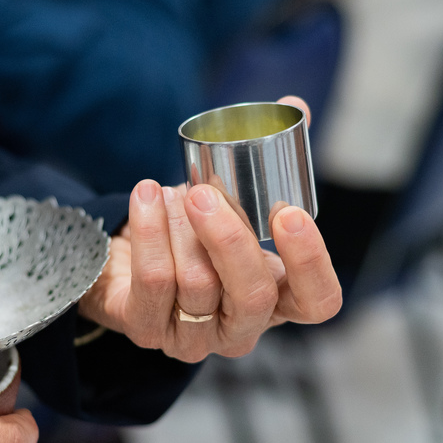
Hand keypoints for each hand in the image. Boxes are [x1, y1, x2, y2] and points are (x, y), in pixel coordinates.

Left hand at [79, 98, 342, 362]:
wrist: (123, 257)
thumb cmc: (192, 231)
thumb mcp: (236, 203)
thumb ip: (271, 159)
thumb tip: (294, 105)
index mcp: (279, 299)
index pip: (319, 301)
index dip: (310, 263)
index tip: (290, 212)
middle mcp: (242, 328)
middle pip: (254, 298)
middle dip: (231, 241)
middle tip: (206, 195)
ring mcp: (194, 338)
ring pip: (198, 284)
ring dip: (181, 227)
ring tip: (171, 192)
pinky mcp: (146, 330)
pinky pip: (153, 282)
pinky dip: (149, 230)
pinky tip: (146, 196)